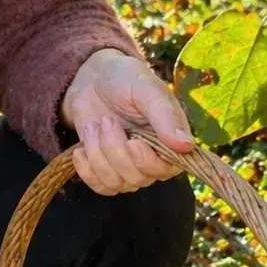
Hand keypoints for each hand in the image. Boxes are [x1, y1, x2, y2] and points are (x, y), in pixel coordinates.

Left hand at [61, 48, 195, 195]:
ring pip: (115, 183)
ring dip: (97, 154)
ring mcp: (129, 168)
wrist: (92, 80)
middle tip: (106, 120)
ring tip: (94, 126)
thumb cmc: (125, 79)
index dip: (147, 162)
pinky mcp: (107, 171)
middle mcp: (154, 160)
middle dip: (114, 150)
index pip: (167, 169)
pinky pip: (99, 186)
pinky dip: (86, 169)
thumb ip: (165, 116)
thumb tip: (186, 146)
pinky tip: (81, 148)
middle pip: (137, 178)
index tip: (132, 142)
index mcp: (171, 141)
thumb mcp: (146, 89)